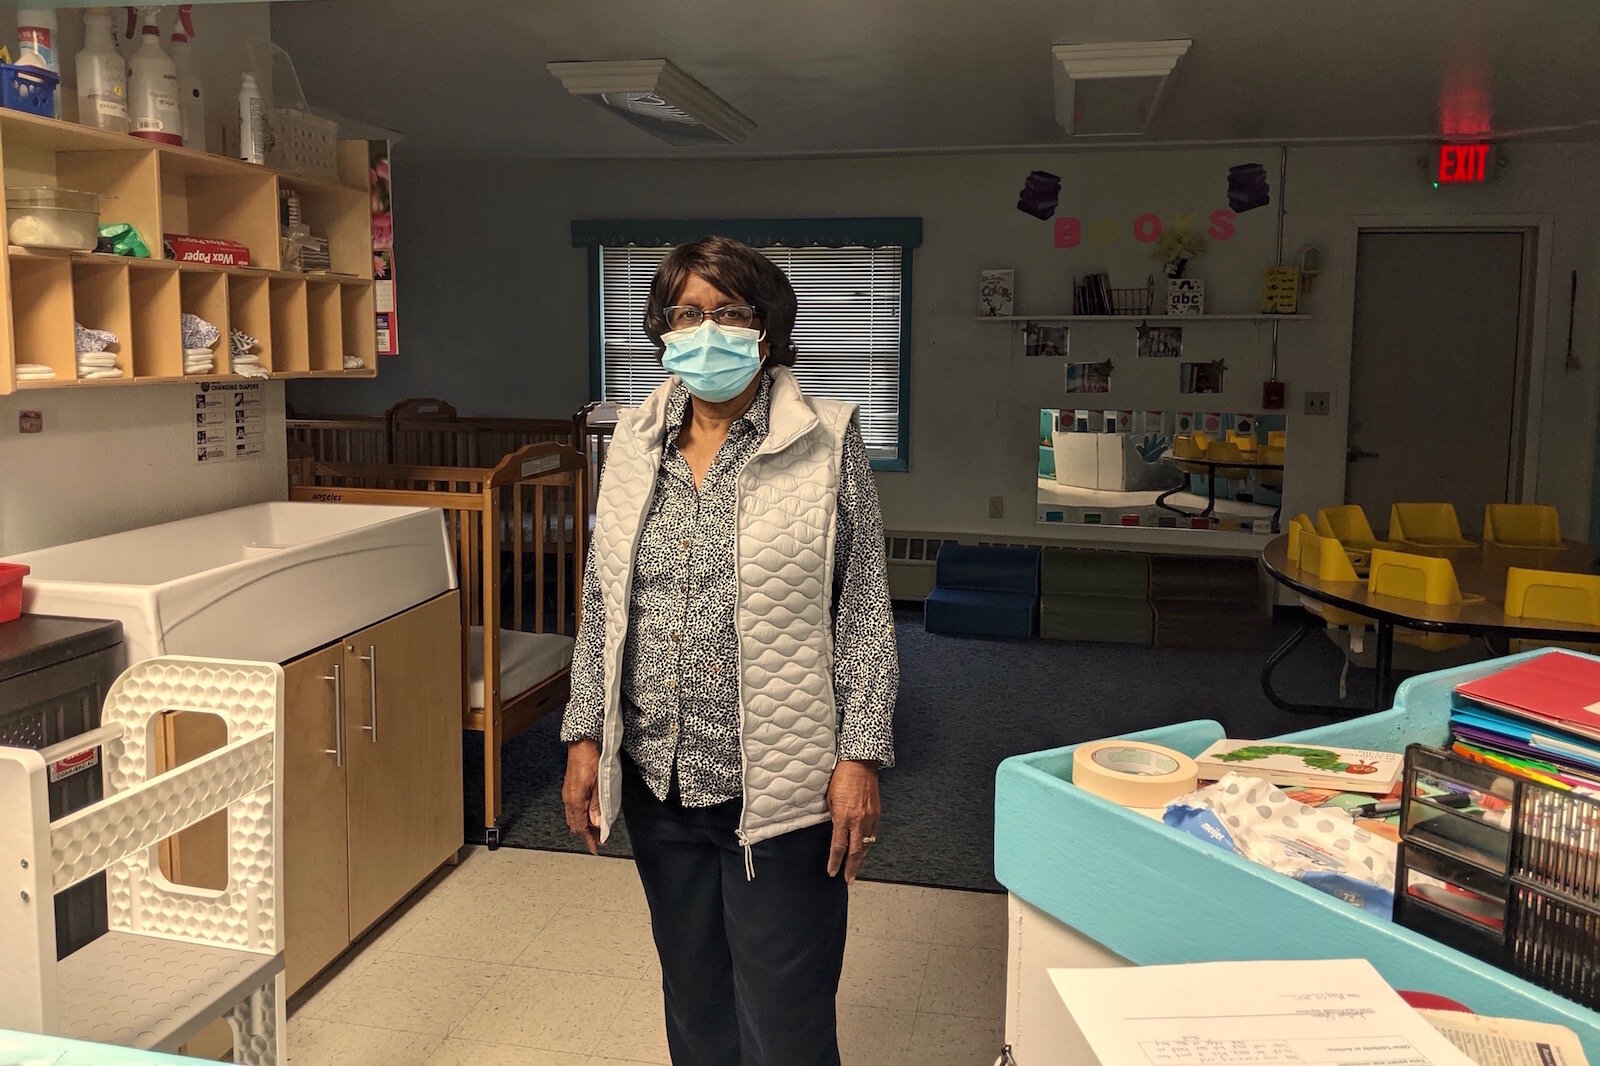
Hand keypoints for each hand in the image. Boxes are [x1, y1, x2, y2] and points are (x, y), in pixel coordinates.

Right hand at [562, 740, 601, 854]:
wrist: (581, 745)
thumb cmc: (591, 761)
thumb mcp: (600, 785)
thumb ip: (599, 806)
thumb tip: (599, 824)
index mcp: (575, 801)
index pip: (581, 828)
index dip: (588, 840)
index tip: (595, 849)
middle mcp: (569, 800)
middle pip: (575, 825)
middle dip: (585, 835)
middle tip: (596, 841)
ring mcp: (568, 795)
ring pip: (574, 818)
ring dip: (583, 826)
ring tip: (594, 830)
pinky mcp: (570, 789)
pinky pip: (573, 809)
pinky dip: (580, 817)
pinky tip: (588, 815)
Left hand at [826, 760, 880, 883]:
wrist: (860, 765)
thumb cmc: (841, 779)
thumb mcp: (830, 799)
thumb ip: (834, 816)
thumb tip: (835, 829)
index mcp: (844, 817)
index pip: (839, 846)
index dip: (835, 861)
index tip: (832, 872)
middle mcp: (858, 821)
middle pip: (856, 851)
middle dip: (852, 867)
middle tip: (849, 879)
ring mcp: (870, 818)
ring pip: (867, 844)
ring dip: (861, 858)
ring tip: (856, 868)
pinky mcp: (877, 814)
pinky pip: (873, 834)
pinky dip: (868, 844)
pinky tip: (864, 849)